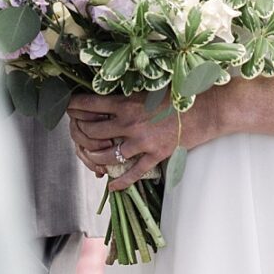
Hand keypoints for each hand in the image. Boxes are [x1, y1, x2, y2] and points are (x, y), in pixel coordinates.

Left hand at [67, 90, 209, 194]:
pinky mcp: (155, 157)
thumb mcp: (148, 88)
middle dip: (79, 132)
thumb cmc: (178, 94)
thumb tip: (106, 100)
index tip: (69, 107)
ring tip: (89, 156)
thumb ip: (127, 95)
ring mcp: (142, 142)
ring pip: (107, 156)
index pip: (91, 104)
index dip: (75, 107)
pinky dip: (119, 182)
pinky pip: (132, 174)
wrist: (205, 109)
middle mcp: (130, 123)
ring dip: (94, 158)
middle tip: (75, 131)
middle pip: (93, 131)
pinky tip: (111, 184)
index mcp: (126, 102)